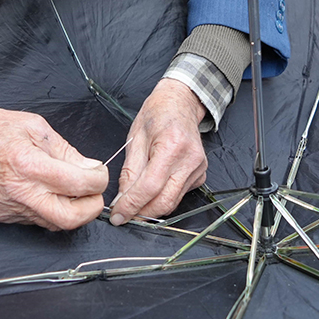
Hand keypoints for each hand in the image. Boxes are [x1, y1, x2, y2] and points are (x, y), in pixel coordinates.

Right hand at [0, 87, 107, 230]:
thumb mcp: (37, 127)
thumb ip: (66, 151)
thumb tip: (89, 169)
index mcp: (28, 164)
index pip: (77, 184)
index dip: (98, 180)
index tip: (98, 173)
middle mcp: (18, 191)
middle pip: (69, 219)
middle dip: (90, 208)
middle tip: (94, 193)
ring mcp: (7, 207)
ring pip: (53, 223)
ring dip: (70, 210)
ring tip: (71, 190)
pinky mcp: (0, 215)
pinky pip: (34, 220)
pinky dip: (48, 209)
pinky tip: (46, 192)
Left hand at [109, 79, 207, 224]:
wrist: (180, 103)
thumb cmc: (157, 115)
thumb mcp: (135, 138)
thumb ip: (129, 171)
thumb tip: (122, 199)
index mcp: (172, 146)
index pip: (150, 187)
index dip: (132, 204)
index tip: (117, 215)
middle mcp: (190, 160)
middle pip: (164, 201)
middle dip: (141, 212)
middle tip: (123, 214)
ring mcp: (198, 169)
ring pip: (173, 202)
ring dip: (151, 208)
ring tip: (134, 204)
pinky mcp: (200, 175)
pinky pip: (179, 195)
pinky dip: (163, 198)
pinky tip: (152, 190)